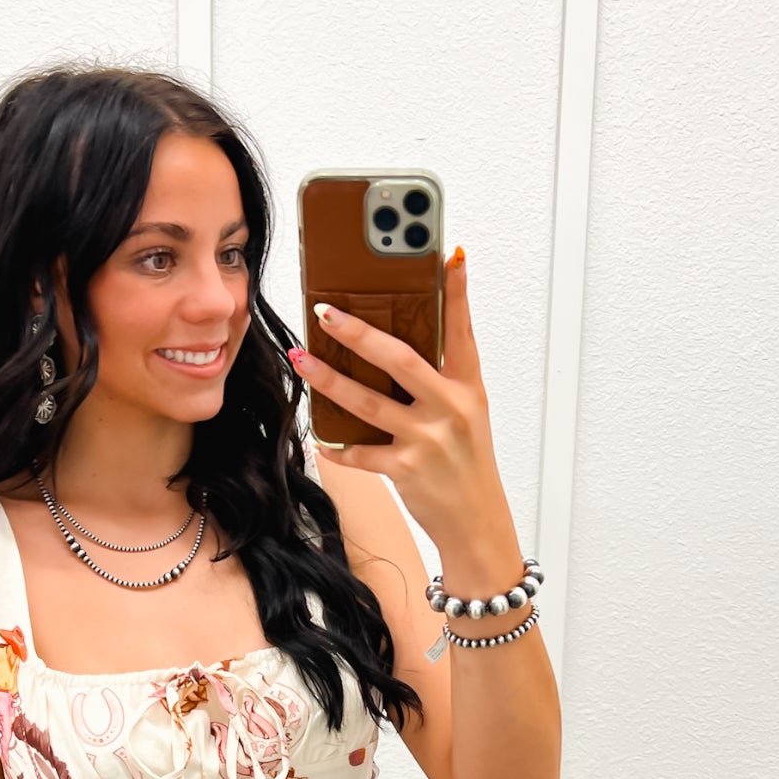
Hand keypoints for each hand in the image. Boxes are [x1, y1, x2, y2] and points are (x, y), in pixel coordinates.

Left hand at [290, 246, 500, 542]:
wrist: (477, 522)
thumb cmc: (466, 463)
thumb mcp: (468, 413)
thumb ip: (442, 378)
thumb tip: (396, 344)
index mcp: (467, 387)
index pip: (462, 331)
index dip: (457, 293)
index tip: (448, 256)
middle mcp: (451, 408)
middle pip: (399, 359)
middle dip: (358, 333)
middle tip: (325, 312)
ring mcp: (428, 439)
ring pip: (367, 403)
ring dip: (328, 380)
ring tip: (301, 359)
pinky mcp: (406, 470)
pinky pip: (360, 453)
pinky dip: (337, 447)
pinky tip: (321, 438)